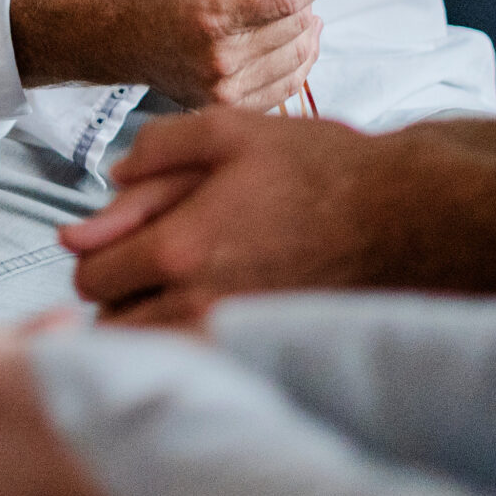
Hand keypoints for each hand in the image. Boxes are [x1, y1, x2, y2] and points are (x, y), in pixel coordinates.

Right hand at [11, 0, 347, 110]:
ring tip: (291, 10)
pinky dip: (298, 58)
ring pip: (301, 56)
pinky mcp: (230, 107)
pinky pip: (289, 84)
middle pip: (298, 25)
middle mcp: (221, 58)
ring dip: (307, 28)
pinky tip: (285, 39)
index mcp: (212, 14)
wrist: (118, 40)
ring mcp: (226, 89)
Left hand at [61, 109, 380, 326]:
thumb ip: (157, 149)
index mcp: (179, 249)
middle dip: (116, 293)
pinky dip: (184, 345)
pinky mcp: (261, 357)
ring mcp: (231, 339)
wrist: (406, 220)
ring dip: (146, 323)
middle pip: (110, 324)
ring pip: (150, 350)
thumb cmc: (321, 170)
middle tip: (145, 262)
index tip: (119, 238)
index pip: (89, 277)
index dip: (95, 253)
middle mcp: (197, 305)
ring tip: (175, 285)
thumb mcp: (230, 130)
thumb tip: (109, 178)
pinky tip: (207, 310)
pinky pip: (194, 364)